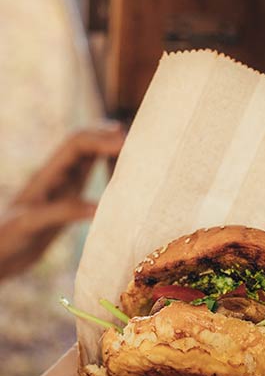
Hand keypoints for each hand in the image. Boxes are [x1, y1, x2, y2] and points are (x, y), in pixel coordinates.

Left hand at [0, 123, 124, 278]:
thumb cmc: (8, 237)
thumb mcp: (33, 224)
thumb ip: (63, 211)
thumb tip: (99, 207)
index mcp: (47, 174)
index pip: (77, 143)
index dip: (102, 138)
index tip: (127, 143)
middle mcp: (57, 177)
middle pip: (87, 144)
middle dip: (111, 138)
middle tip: (140, 144)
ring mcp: (62, 189)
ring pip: (89, 161)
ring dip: (110, 153)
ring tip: (137, 156)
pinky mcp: (67, 205)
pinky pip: (90, 183)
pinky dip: (107, 176)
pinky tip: (123, 184)